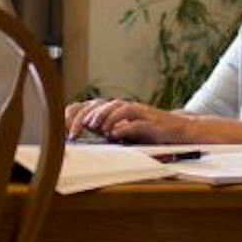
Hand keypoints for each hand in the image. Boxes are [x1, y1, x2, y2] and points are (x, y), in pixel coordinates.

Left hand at [66, 97, 186, 144]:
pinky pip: (136, 121)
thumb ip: (101, 130)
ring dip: (102, 116)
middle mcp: (122, 108)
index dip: (72, 116)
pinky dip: (124, 126)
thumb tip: (75, 137)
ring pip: (116, 107)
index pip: (86, 107)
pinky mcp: (151, 122)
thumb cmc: (147, 134)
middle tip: (72, 132)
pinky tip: (115, 134)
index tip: (62, 131)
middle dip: (82, 117)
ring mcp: (138, 112)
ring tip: (93, 127)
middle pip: (97, 104)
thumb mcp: (120, 132)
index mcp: (112, 111)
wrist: (179, 132)